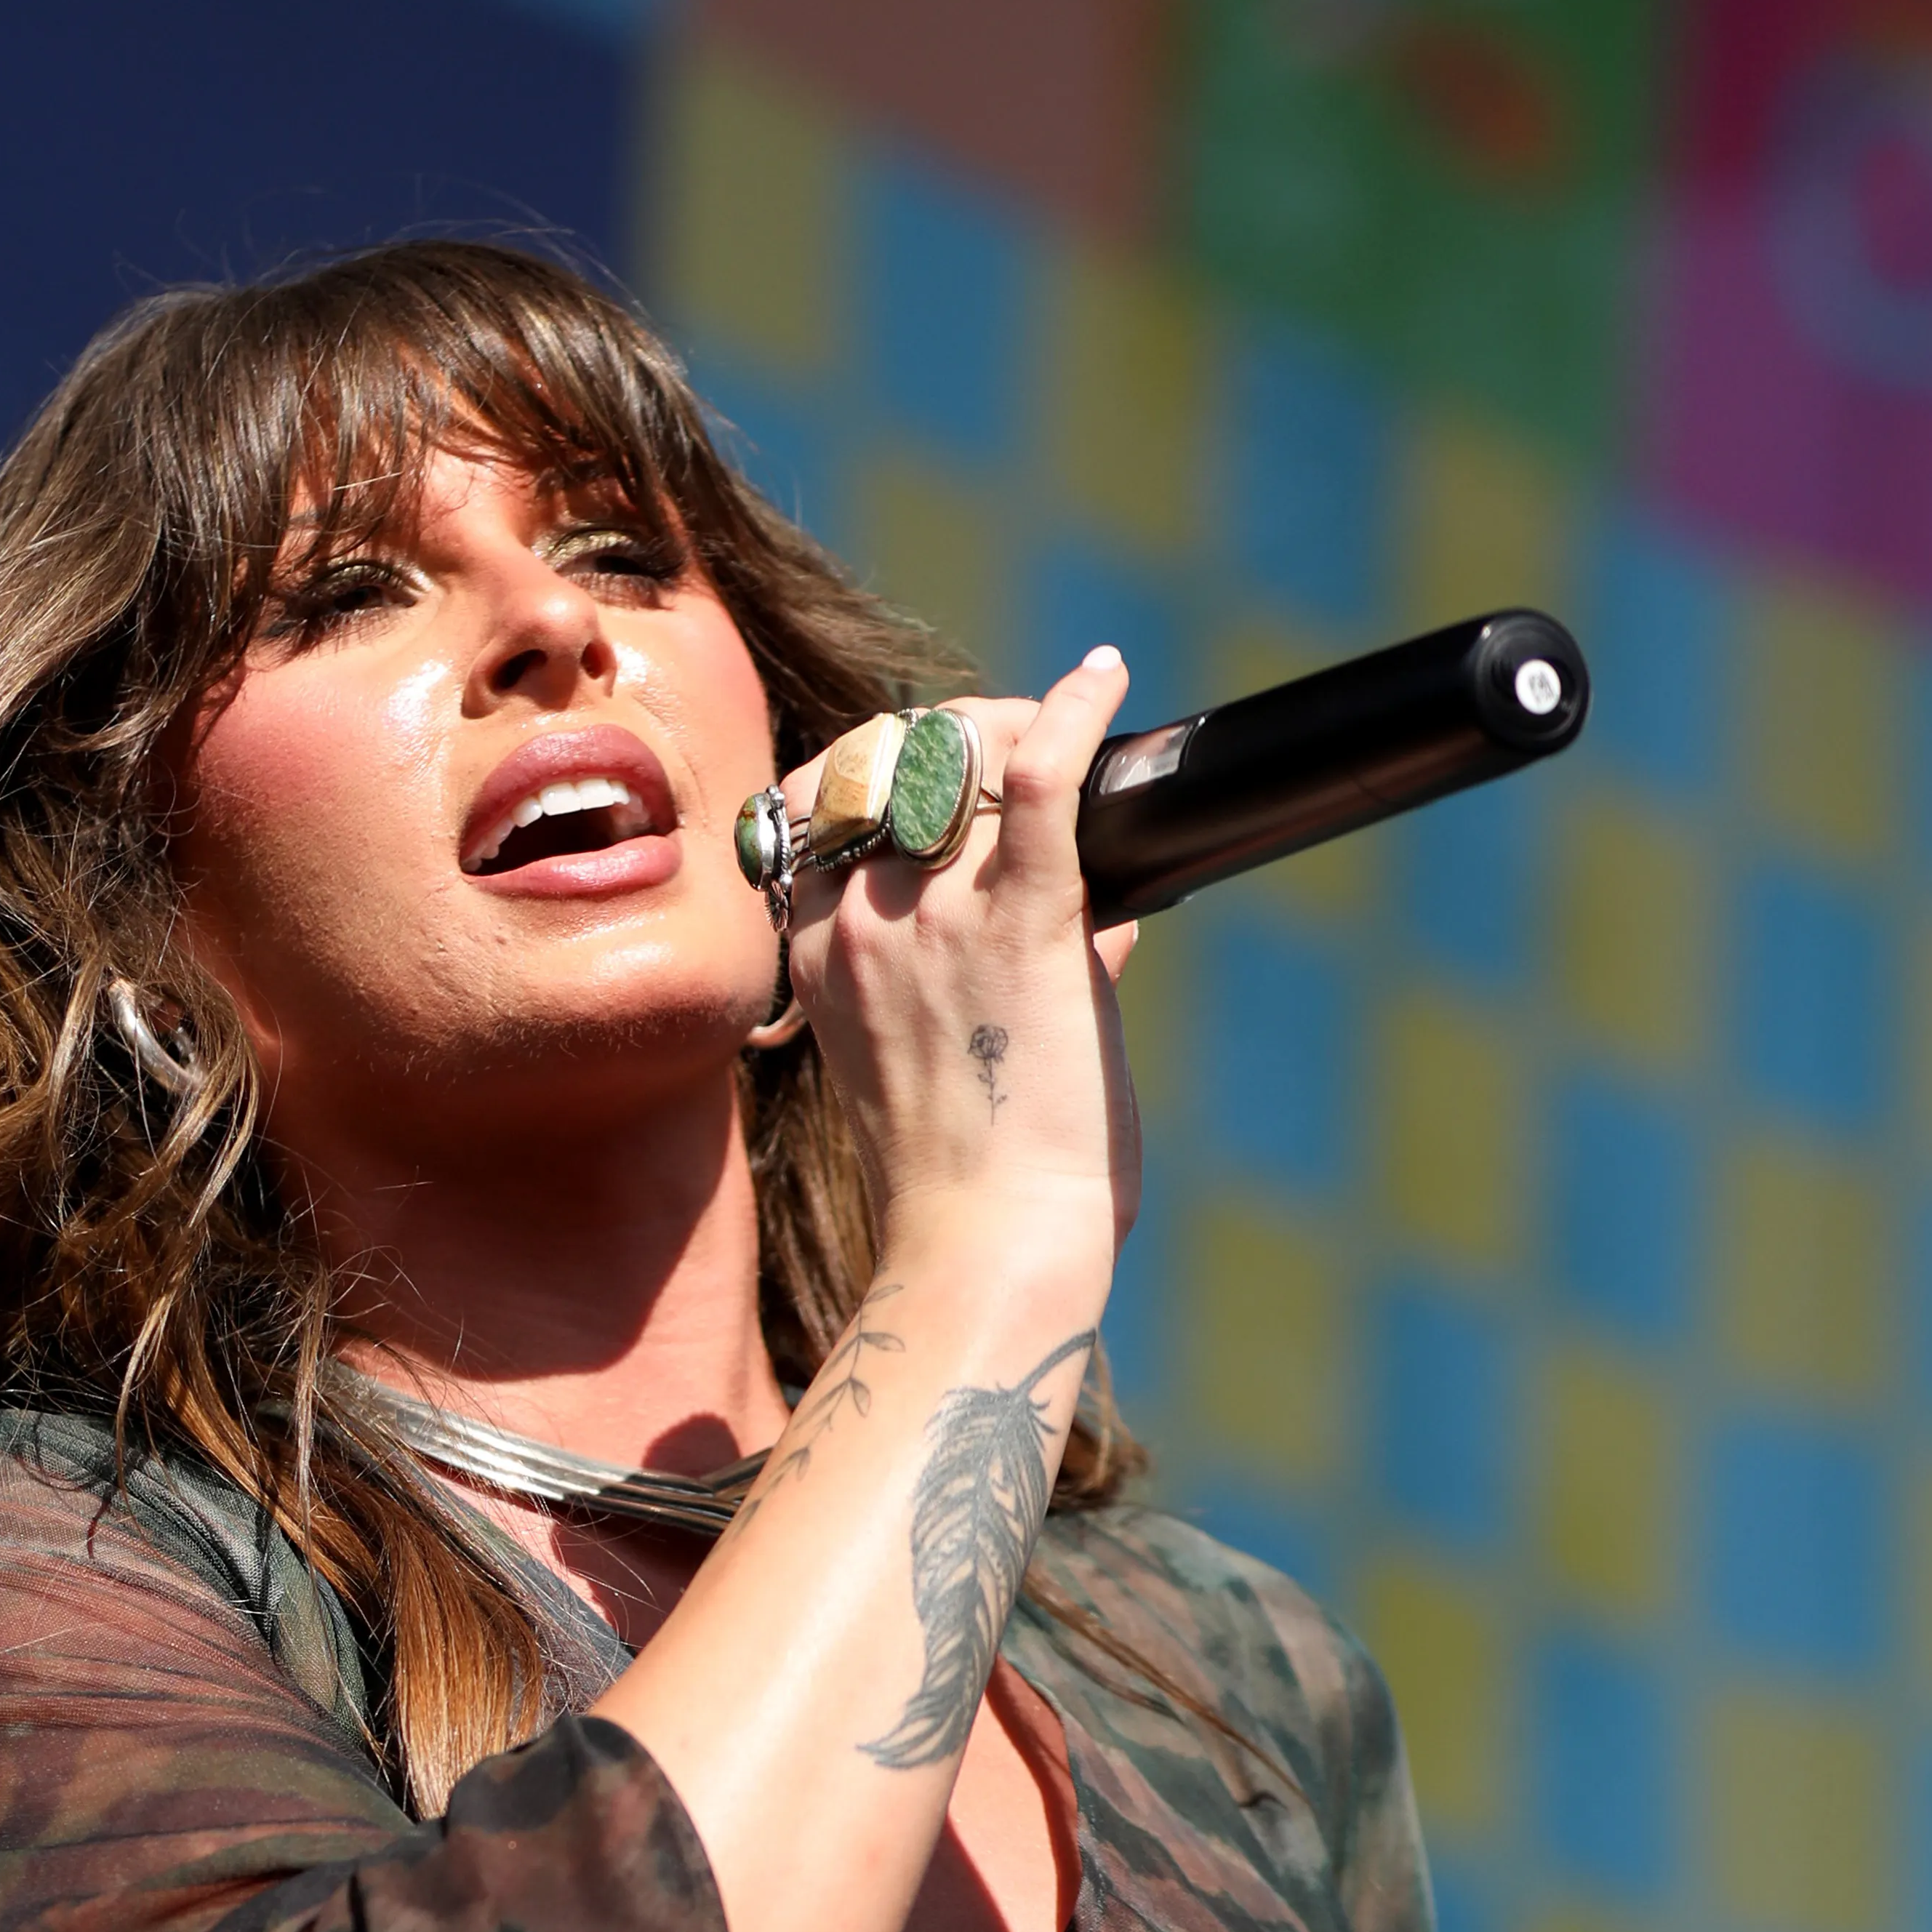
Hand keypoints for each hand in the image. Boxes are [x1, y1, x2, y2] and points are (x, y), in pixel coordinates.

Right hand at [776, 660, 1142, 1271]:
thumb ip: (995, 976)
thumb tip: (1108, 920)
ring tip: (1070, 721)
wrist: (982, 1250)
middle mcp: (862, 920)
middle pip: (893, 757)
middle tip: (1020, 742)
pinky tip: (1106, 681)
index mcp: (822, 952)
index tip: (953, 774)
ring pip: (964, 754)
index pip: (830, 802)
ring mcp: (934, 918)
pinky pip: (1043, 778)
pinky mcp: (1022, 925)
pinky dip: (1076, 713)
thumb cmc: (969, 1186)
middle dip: (953, 731)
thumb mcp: (936, 1064)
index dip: (892, 764)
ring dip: (1017, 723)